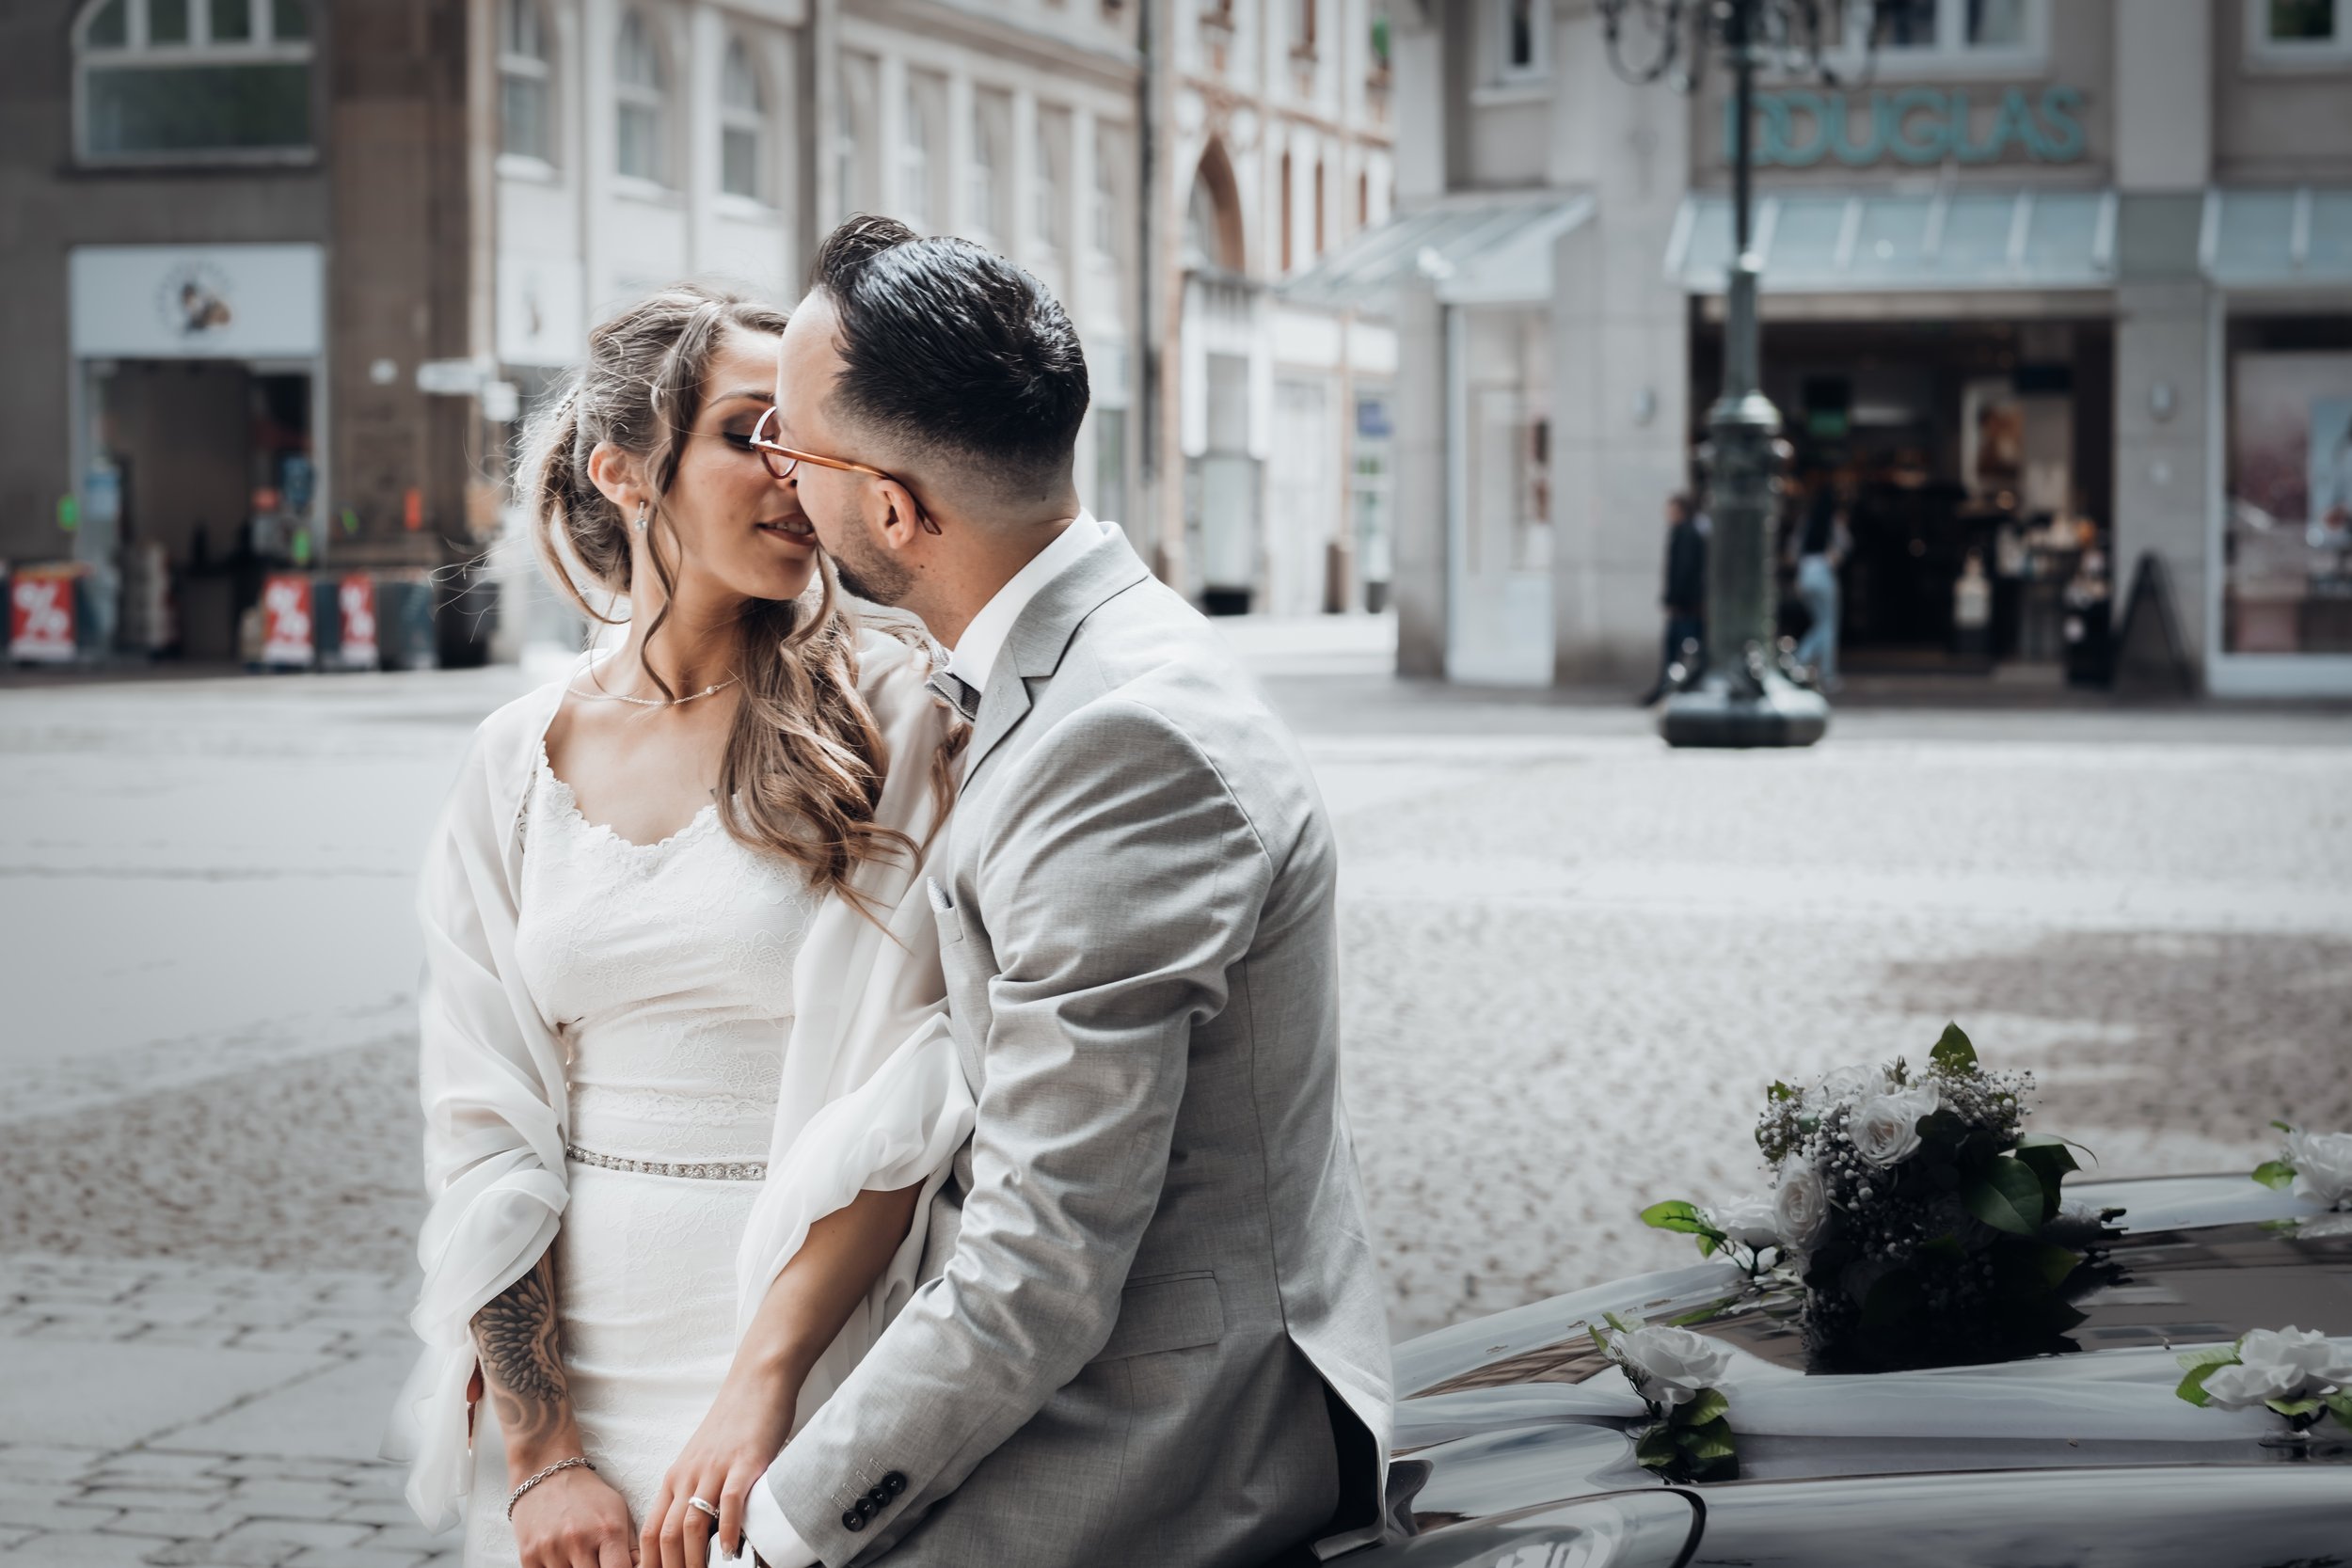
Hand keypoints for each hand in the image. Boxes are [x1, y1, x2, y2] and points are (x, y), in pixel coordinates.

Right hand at [510, 1462, 636, 1567]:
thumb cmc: (589, 1495)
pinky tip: (560, 1560)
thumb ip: (631, 1547)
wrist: (547, 1472)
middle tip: (596, 1560)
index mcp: (607, 1530)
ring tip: (579, 1557)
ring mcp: (551, 1550)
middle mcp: (578, 1541)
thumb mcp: (618, 1511)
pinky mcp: (528, 1556)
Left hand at [644, 1361, 796, 1567]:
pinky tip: (732, 1551)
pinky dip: (729, 1532)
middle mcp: (688, 1475)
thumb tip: (698, 1534)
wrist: (756, 1381)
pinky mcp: (744, 1462)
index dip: (650, 1564)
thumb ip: (697, 1492)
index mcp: (675, 1478)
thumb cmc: (734, 1423)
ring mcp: (715, 1469)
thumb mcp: (703, 1460)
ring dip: (695, 1559)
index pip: (651, 1531)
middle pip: (667, 1534)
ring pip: (693, 1524)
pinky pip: (729, 1502)